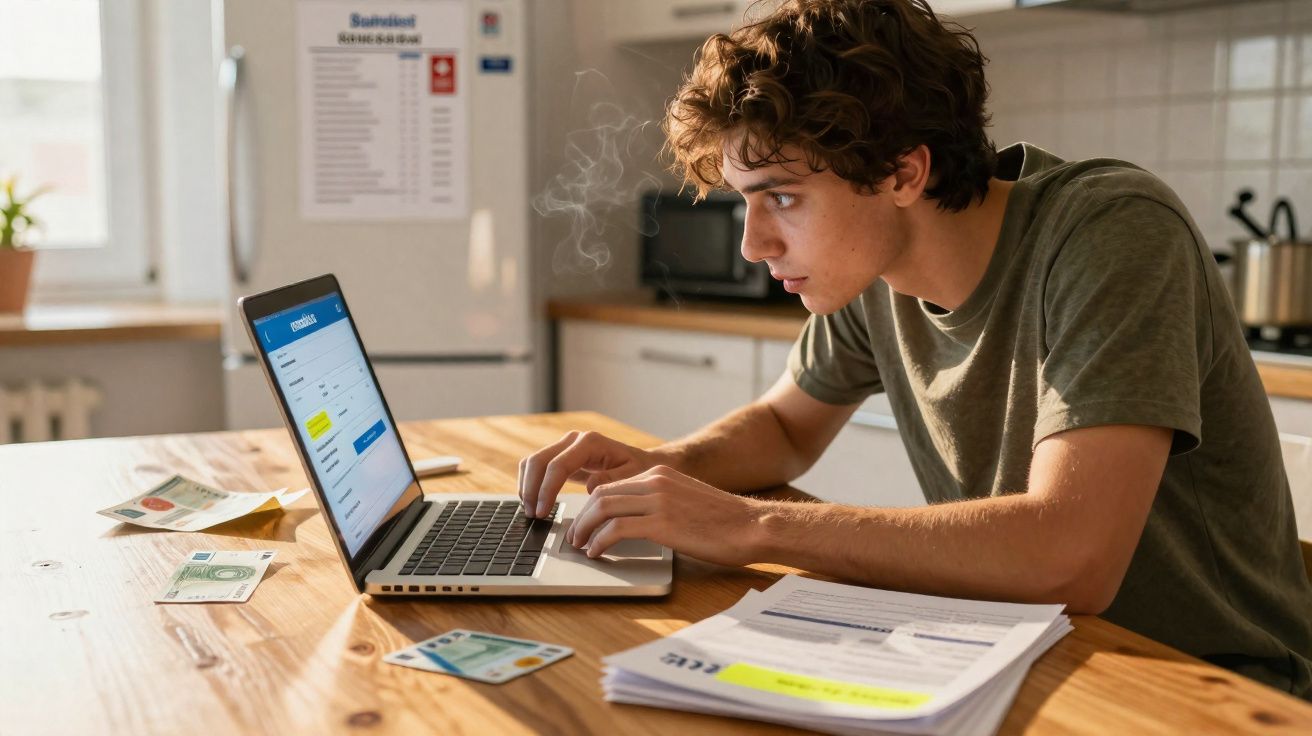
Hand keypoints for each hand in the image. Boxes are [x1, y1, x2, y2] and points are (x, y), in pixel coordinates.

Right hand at [518, 431, 658, 517]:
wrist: (641, 462)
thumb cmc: (638, 470)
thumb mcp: (632, 476)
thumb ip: (611, 480)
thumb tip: (589, 487)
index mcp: (590, 443)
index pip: (558, 465)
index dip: (546, 490)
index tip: (543, 512)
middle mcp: (574, 439)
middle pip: (538, 461)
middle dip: (531, 490)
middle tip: (533, 515)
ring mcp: (565, 445)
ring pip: (533, 462)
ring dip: (527, 487)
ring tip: (531, 511)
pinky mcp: (561, 455)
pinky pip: (537, 466)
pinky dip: (531, 483)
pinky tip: (534, 502)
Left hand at [565, 465, 765, 567]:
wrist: (752, 526)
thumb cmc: (725, 522)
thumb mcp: (685, 502)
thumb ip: (659, 505)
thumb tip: (633, 523)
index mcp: (660, 474)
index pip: (611, 486)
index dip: (590, 507)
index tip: (584, 523)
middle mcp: (655, 481)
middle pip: (601, 494)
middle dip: (582, 518)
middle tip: (575, 537)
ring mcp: (658, 500)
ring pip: (603, 508)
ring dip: (585, 529)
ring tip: (581, 546)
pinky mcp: (662, 523)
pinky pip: (616, 529)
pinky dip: (600, 541)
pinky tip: (598, 553)